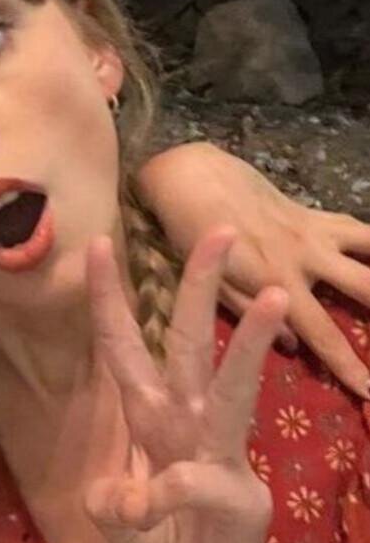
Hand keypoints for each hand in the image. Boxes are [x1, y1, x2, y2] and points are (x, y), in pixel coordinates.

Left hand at [85, 228, 289, 542]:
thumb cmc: (164, 537)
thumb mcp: (118, 521)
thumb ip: (110, 505)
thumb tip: (118, 494)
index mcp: (150, 412)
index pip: (124, 346)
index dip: (110, 299)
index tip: (99, 245)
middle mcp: (185, 420)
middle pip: (189, 343)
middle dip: (200, 287)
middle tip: (220, 230)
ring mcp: (216, 452)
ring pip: (229, 386)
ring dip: (250, 342)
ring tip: (275, 296)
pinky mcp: (236, 495)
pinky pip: (196, 483)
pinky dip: (169, 493)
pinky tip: (151, 505)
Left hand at [138, 142, 369, 396]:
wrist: (192, 178)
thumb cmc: (190, 236)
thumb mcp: (211, 283)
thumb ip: (252, 311)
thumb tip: (294, 343)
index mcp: (274, 281)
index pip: (321, 333)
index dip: (348, 364)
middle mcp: (304, 257)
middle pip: (367, 288)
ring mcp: (315, 233)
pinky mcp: (317, 215)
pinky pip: (360, 229)